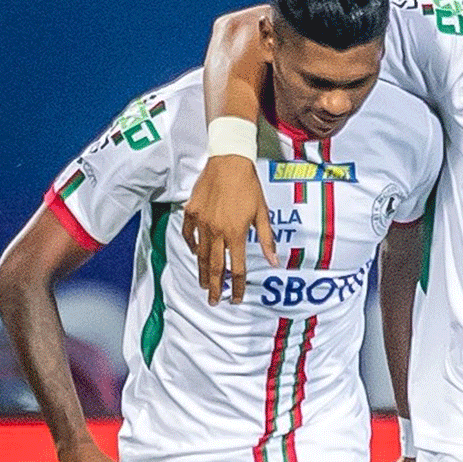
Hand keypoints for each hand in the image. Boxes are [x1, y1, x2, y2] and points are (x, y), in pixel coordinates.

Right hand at [182, 155, 277, 306]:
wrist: (229, 160)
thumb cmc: (249, 186)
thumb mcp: (262, 213)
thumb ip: (266, 239)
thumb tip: (273, 261)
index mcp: (236, 234)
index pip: (237, 269)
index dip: (237, 287)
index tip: (236, 299)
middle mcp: (217, 231)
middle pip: (215, 267)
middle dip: (215, 287)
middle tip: (214, 301)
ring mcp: (202, 222)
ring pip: (200, 254)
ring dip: (202, 272)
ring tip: (203, 285)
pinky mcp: (191, 212)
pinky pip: (189, 234)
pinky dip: (191, 245)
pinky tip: (194, 253)